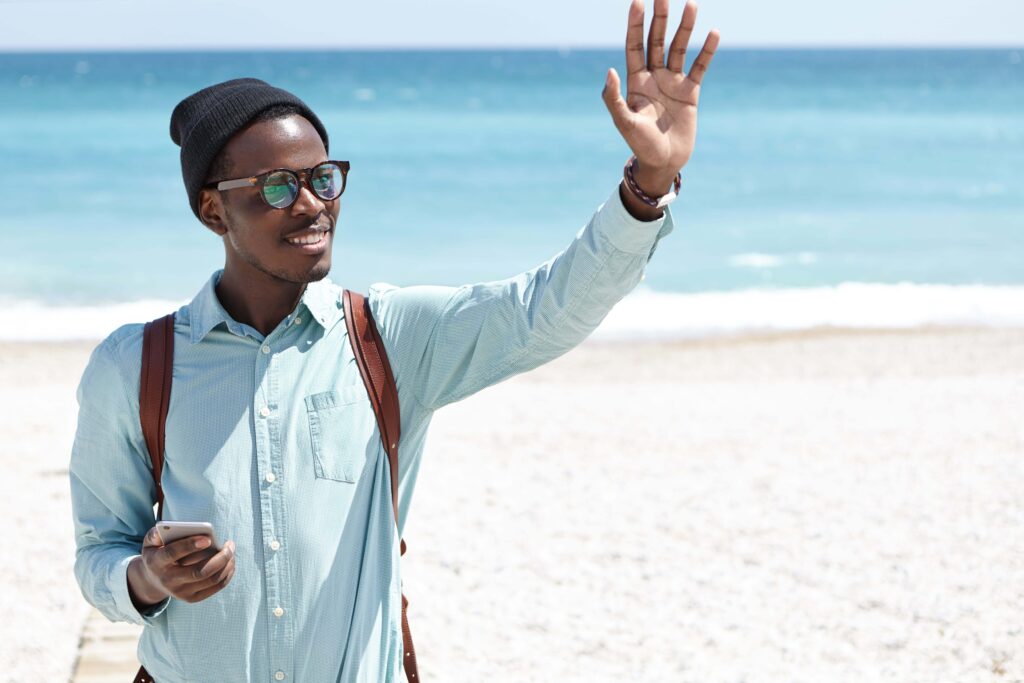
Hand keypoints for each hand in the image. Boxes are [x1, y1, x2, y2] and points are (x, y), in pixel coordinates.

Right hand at [132, 525, 236, 604]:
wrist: (153, 580)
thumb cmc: (158, 553)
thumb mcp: (150, 542)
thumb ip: (155, 534)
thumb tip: (166, 529)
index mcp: (157, 562)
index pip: (172, 554)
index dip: (190, 545)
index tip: (208, 539)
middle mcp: (168, 580)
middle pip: (198, 571)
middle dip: (219, 558)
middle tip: (230, 545)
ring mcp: (180, 592)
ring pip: (211, 579)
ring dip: (226, 564)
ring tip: (231, 551)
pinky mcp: (191, 598)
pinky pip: (215, 587)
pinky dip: (227, 574)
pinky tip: (230, 563)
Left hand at [602, 0, 719, 194]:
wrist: (664, 162)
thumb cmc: (640, 145)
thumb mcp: (624, 123)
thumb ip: (614, 98)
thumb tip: (610, 70)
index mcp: (635, 81)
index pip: (634, 46)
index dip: (636, 25)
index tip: (638, 2)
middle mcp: (654, 77)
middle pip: (656, 41)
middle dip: (660, 18)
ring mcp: (673, 83)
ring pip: (679, 49)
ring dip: (684, 28)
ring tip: (691, 5)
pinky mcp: (690, 92)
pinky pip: (700, 67)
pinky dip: (707, 51)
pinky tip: (713, 33)